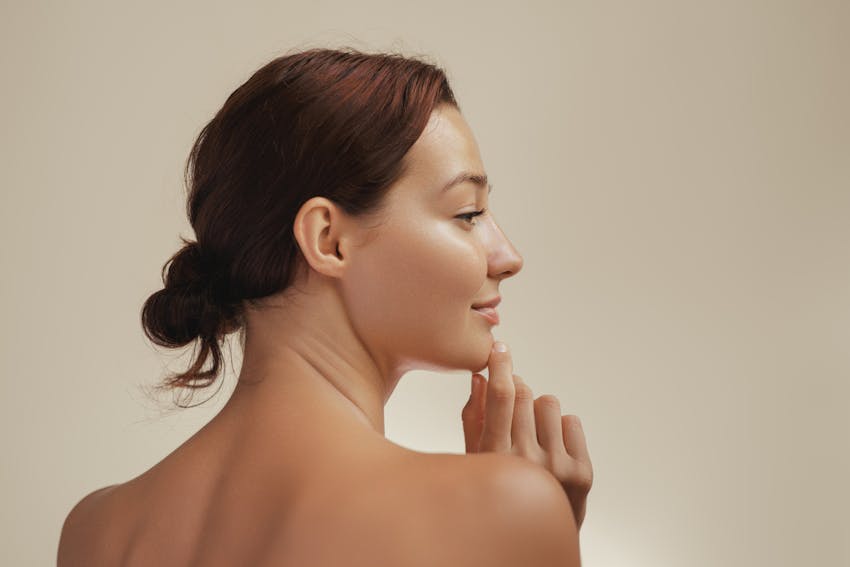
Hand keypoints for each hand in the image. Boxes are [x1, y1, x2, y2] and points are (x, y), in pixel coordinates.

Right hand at [461, 340, 592, 529]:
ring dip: (537, 411)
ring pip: (549, 403)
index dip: (500, 366)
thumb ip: (474, 418)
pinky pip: (572, 421)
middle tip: (509, 400)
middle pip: (524, 395)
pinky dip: (560, 428)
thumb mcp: (474, 460)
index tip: (500, 348)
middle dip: (514, 389)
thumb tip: (480, 378)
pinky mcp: (583, 473)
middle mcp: (528, 462)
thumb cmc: (495, 493)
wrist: (533, 541)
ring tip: (531, 434)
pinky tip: (550, 447)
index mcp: (494, 458)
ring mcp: (559, 468)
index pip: (501, 398)